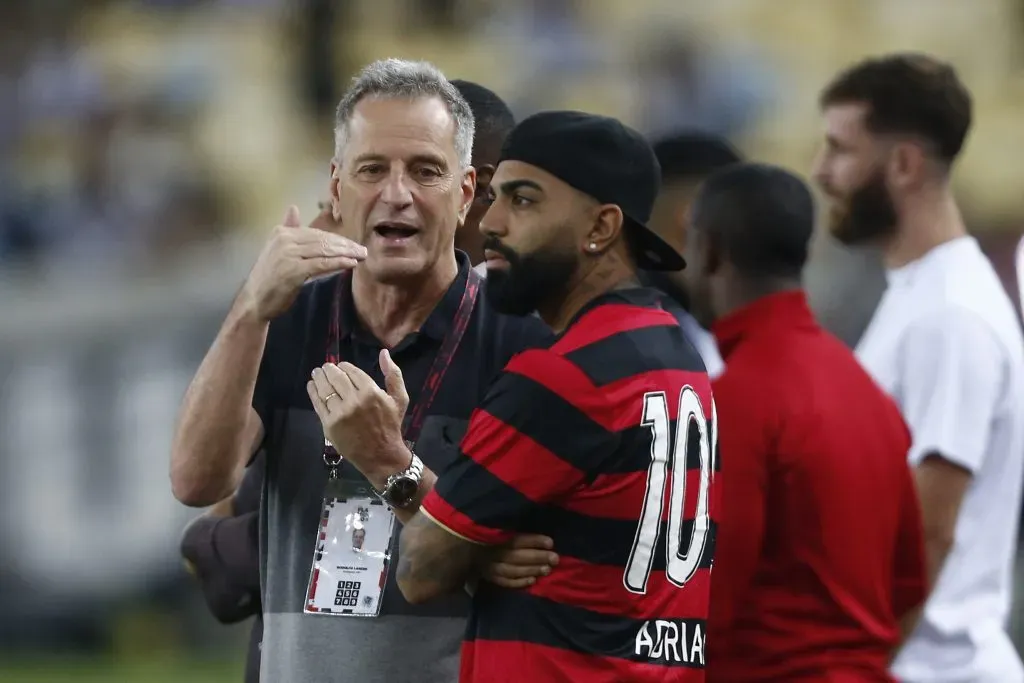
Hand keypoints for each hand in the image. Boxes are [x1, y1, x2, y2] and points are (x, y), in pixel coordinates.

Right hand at [239, 205, 366, 321]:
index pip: (316, 233)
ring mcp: (288, 254)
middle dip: (345, 245)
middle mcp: (284, 239)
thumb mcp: (277, 249)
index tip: (353, 244)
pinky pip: (321, 264)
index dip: (336, 239)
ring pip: (324, 250)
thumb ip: (288, 229)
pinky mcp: (293, 270)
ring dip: (346, 253)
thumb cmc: (269, 277)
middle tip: (363, 250)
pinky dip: (338, 263)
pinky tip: (351, 264)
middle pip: (322, 240)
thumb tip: (293, 208)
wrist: (255, 300)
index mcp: (281, 232)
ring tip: (361, 256)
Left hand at [307, 349, 411, 486]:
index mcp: (371, 392)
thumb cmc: (390, 426)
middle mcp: (354, 400)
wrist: (381, 455)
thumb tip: (383, 353)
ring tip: (316, 374)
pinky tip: (312, 386)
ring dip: (319, 378)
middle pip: (336, 378)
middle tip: (325, 367)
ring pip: (325, 389)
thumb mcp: (399, 399)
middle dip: (329, 370)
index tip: (340, 366)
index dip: (343, 366)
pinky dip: (313, 392)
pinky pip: (318, 404)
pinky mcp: (330, 424)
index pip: (351, 371)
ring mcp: (340, 413)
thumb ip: (394, 374)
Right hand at [481, 534, 557, 588]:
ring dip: (531, 570)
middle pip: (517, 556)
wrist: (466, 547)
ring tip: (547, 570)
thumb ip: (513, 529)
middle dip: (537, 557)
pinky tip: (532, 581)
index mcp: (495, 536)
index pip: (517, 539)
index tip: (550, 542)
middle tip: (555, 558)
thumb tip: (537, 533)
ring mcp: (489, 566)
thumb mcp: (497, 527)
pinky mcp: (489, 577)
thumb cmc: (488, 533)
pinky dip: (519, 582)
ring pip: (512, 570)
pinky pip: (505, 582)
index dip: (534, 540)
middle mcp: (492, 552)